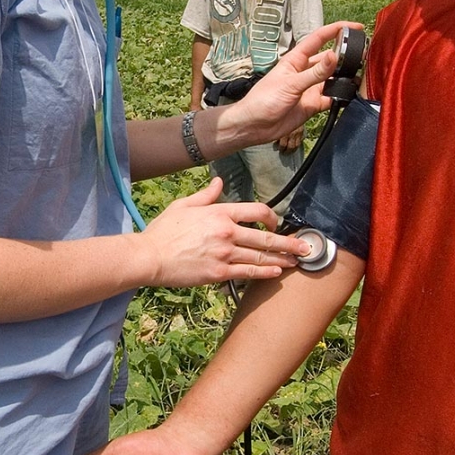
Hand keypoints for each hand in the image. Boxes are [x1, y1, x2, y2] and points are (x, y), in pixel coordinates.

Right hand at [136, 177, 309, 287]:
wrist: (149, 257)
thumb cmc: (163, 231)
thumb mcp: (184, 206)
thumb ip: (206, 195)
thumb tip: (219, 182)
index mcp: (219, 212)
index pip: (256, 210)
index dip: (272, 217)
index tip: (277, 223)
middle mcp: (226, 232)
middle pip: (265, 236)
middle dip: (288, 243)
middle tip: (305, 248)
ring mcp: (224, 253)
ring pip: (260, 256)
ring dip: (281, 259)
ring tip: (296, 262)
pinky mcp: (218, 272)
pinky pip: (248, 272)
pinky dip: (265, 273)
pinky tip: (276, 272)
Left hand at [219, 22, 360, 148]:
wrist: (254, 127)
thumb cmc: (263, 100)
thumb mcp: (290, 84)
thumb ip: (314, 72)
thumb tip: (334, 56)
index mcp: (296, 60)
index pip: (319, 38)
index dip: (336, 30)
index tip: (355, 27)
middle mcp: (305, 71)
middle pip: (330, 58)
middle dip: (345, 55)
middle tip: (363, 55)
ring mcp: (310, 88)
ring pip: (333, 78)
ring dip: (344, 77)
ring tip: (359, 75)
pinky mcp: (313, 104)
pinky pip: (331, 97)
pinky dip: (340, 97)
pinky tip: (348, 95)